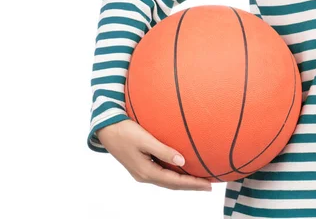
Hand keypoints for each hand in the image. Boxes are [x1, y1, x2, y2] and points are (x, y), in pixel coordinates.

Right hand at [97, 120, 211, 190]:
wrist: (106, 129)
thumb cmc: (125, 131)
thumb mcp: (145, 139)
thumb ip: (163, 150)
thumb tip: (182, 161)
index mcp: (146, 171)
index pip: (175, 182)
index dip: (192, 184)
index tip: (208, 185)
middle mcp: (144, 175)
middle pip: (172, 185)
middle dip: (191, 186)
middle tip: (209, 186)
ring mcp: (142, 172)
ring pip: (167, 181)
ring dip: (183, 182)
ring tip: (199, 180)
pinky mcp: (140, 166)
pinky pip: (162, 174)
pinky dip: (174, 175)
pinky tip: (182, 170)